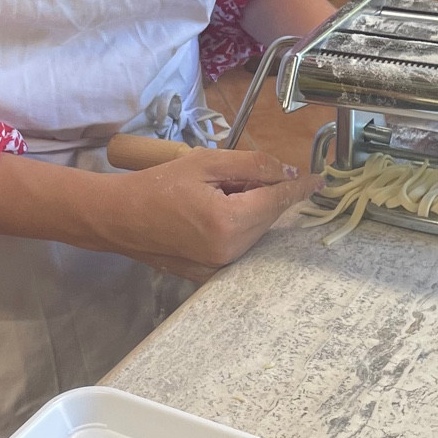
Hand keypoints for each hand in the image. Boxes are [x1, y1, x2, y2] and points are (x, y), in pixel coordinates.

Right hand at [104, 148, 319, 280]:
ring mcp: (220, 267)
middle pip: (268, 217)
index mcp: (229, 221)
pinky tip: (213, 212)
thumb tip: (288, 172)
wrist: (118, 218)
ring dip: (250, 210)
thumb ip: (252, 165)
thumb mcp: (205, 163)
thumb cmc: (157, 184)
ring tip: (216, 193)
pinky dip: (237, 226)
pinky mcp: (210, 274)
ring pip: (255, 231)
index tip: (319, 179)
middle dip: (263, 193)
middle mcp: (230, 251)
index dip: (299, 187)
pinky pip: (240, 245)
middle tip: (232, 176)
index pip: (278, 201)